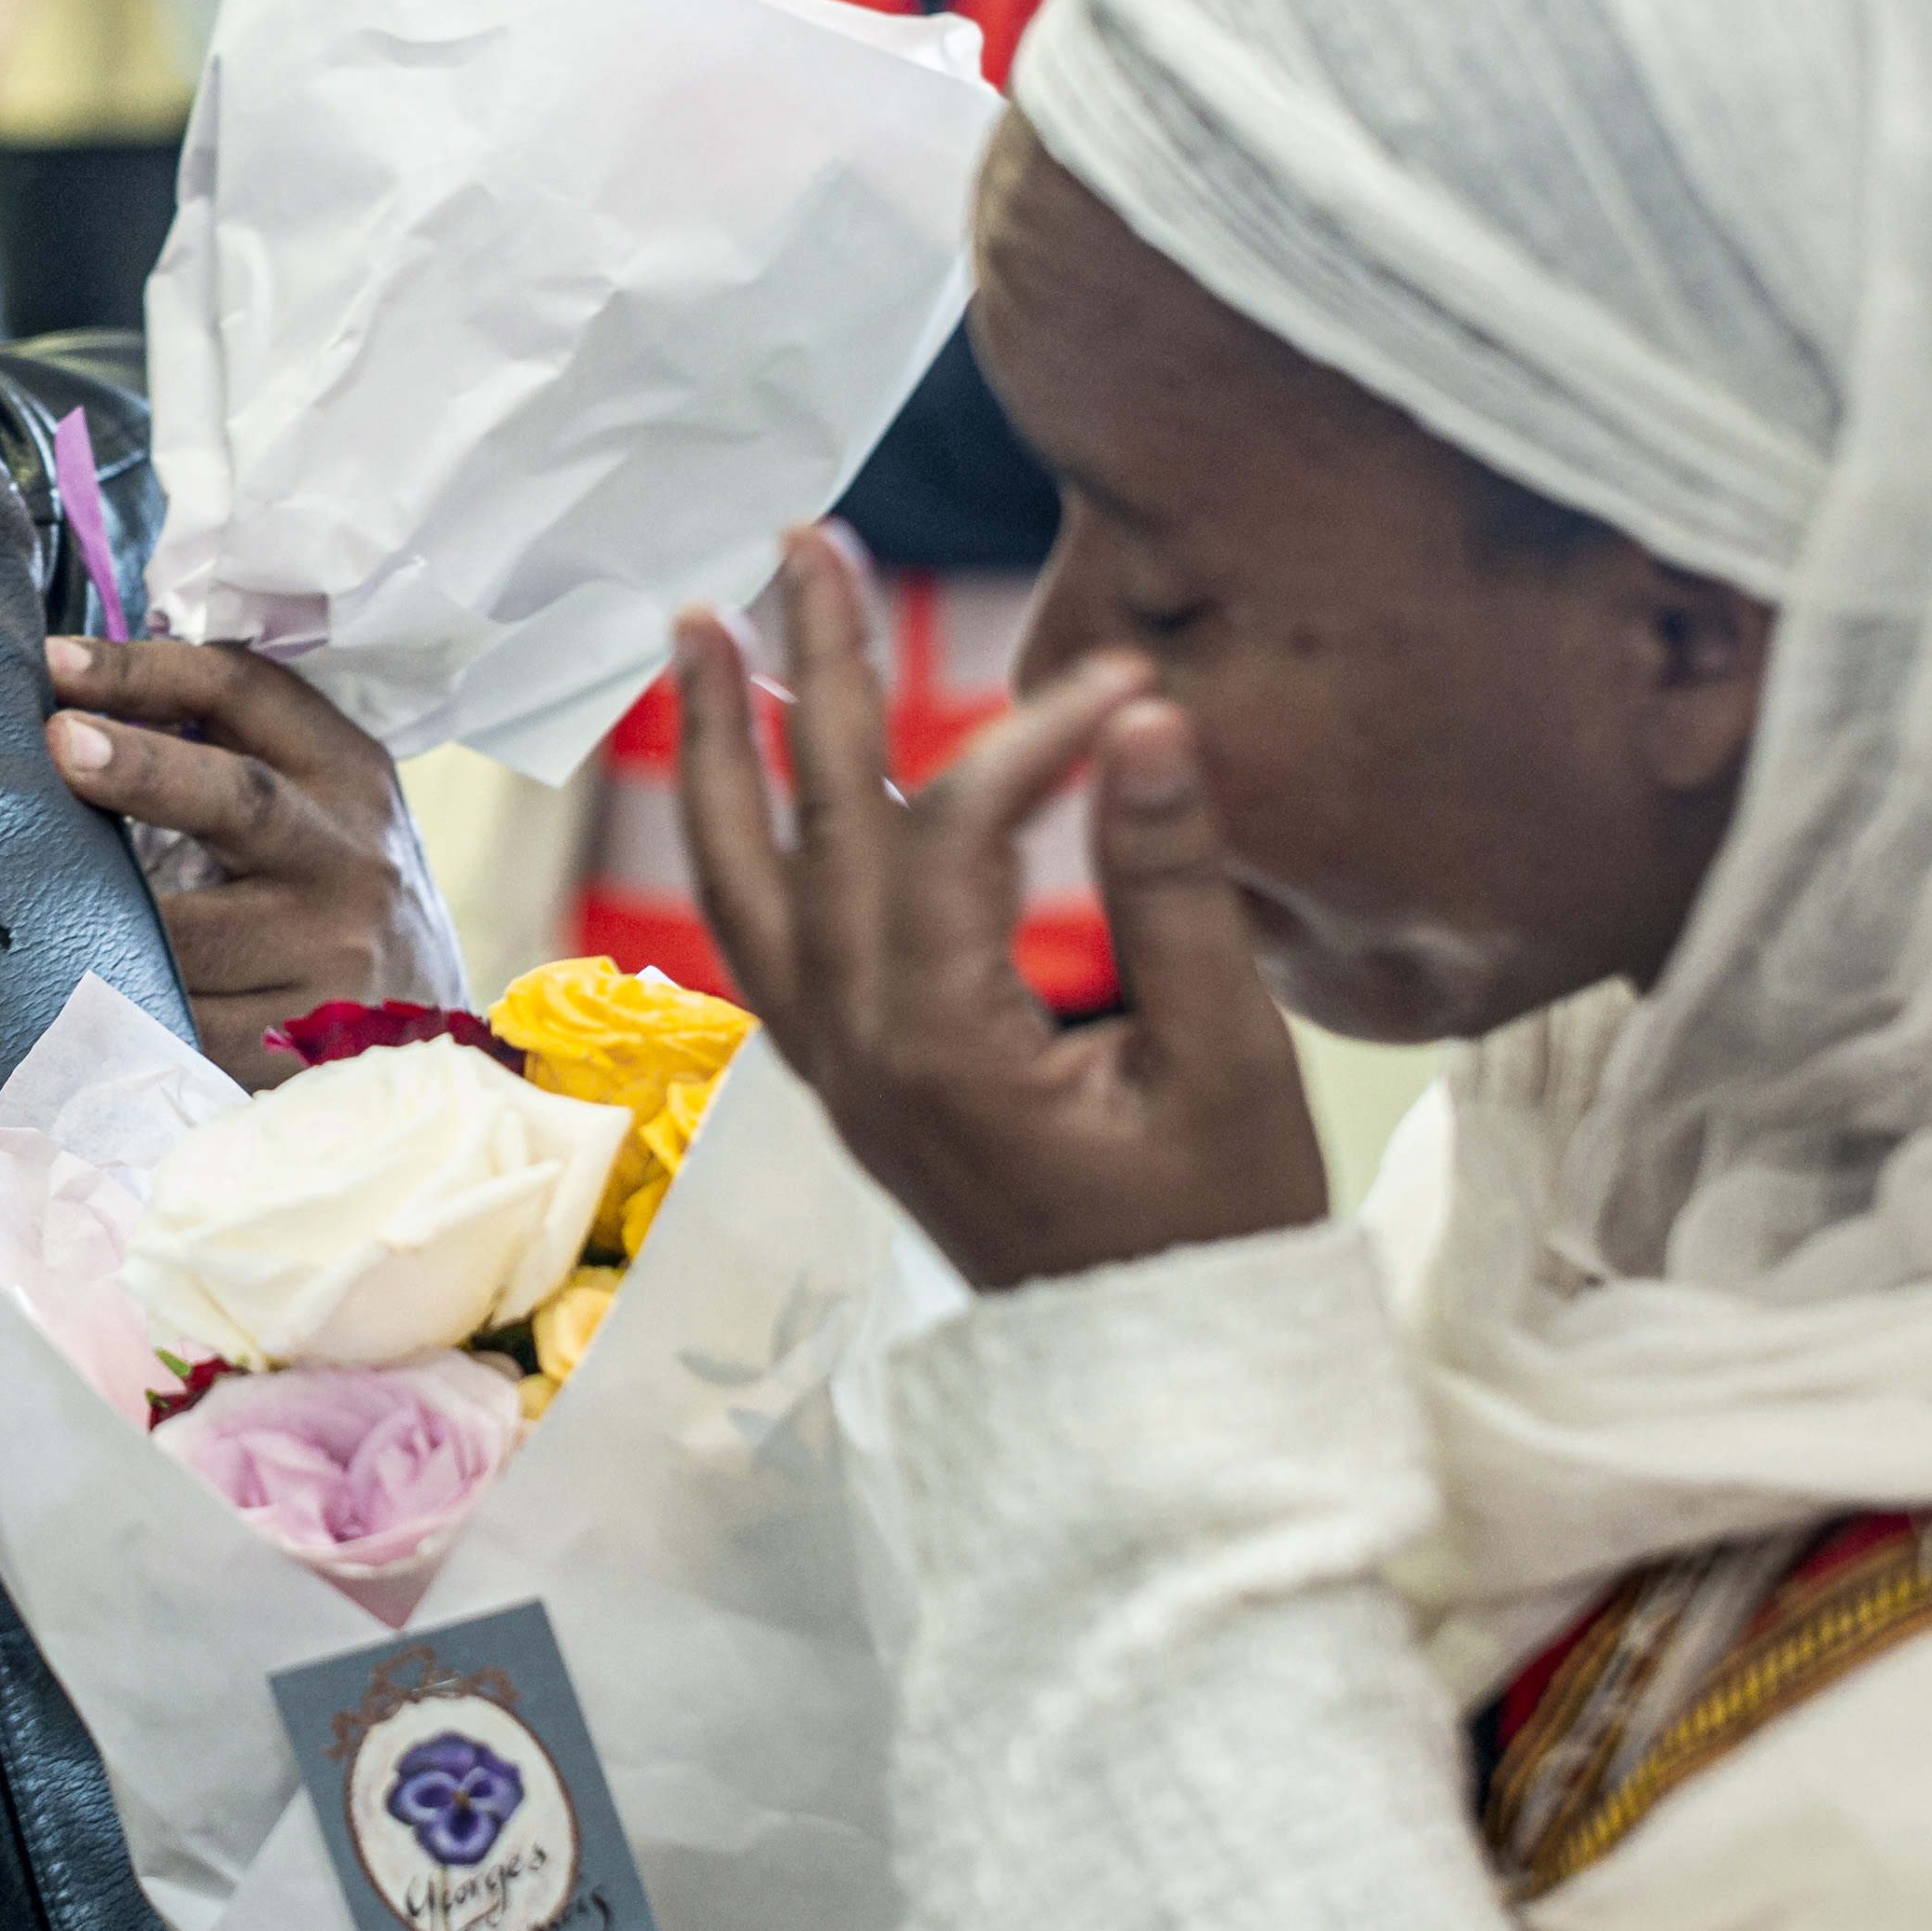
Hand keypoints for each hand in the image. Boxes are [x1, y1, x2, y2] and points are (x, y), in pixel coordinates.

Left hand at [46, 634, 467, 1089]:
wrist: (426, 1024)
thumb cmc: (336, 886)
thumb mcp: (319, 797)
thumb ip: (230, 743)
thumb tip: (78, 698)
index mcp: (346, 772)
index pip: (245, 693)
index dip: (145, 670)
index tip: (54, 664)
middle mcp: (347, 859)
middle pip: (239, 800)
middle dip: (142, 767)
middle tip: (57, 743)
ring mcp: (329, 958)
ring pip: (192, 936)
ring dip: (101, 916)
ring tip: (22, 900)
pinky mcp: (299, 1041)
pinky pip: (186, 1024)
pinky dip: (122, 1006)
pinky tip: (64, 996)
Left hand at [671, 527, 1325, 1288]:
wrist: (1154, 1388)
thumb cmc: (1208, 1240)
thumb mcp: (1227, 1066)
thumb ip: (1175, 890)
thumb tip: (1147, 723)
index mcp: (941, 1043)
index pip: (956, 830)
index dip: (1040, 736)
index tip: (1130, 683)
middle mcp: (856, 1048)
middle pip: (808, 823)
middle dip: (804, 669)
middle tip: (800, 542)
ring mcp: (837, 1069)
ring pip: (744, 882)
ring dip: (722, 750)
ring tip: (704, 629)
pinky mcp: (849, 1080)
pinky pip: (764, 938)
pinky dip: (744, 840)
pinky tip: (746, 773)